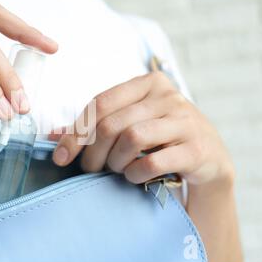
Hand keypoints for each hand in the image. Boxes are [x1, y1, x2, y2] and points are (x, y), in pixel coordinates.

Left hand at [50, 72, 234, 186]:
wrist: (208, 159)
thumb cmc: (161, 138)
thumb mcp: (131, 124)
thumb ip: (94, 126)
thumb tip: (52, 134)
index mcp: (148, 84)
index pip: (100, 103)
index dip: (76, 132)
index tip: (61, 157)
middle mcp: (168, 96)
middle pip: (112, 123)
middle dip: (92, 152)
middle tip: (89, 169)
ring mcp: (185, 120)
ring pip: (131, 139)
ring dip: (115, 162)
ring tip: (115, 170)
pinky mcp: (196, 148)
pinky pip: (152, 162)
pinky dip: (135, 174)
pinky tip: (135, 177)